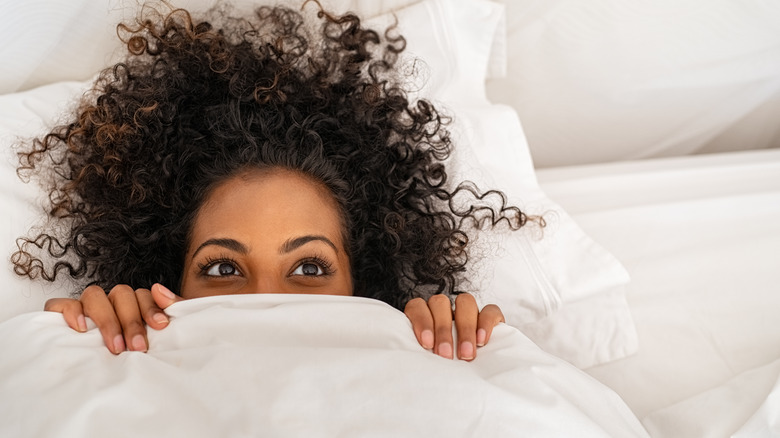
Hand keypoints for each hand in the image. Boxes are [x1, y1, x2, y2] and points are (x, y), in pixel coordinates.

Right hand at [43, 283, 181, 353]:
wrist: (104, 388)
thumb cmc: (141, 356)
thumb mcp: (162, 335)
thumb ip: (171, 309)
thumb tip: (159, 289)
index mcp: (133, 306)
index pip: (142, 295)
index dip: (152, 308)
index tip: (161, 326)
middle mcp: (110, 304)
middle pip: (121, 294)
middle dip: (132, 321)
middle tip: (138, 347)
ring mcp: (85, 308)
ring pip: (94, 295)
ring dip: (107, 320)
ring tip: (115, 346)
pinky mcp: (59, 316)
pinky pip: (59, 304)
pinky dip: (71, 312)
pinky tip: (81, 328)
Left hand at [404, 293, 503, 360]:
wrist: (473, 378)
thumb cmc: (442, 368)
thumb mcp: (429, 361)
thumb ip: (422, 355)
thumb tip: (416, 362)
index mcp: (426, 316)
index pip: (418, 306)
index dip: (421, 321)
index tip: (426, 344)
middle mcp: (445, 309)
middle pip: (440, 303)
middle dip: (443, 329)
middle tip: (445, 355)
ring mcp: (468, 310)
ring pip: (465, 301)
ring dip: (465, 327)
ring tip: (466, 354)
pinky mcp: (491, 316)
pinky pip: (490, 309)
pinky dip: (486, 323)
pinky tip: (482, 341)